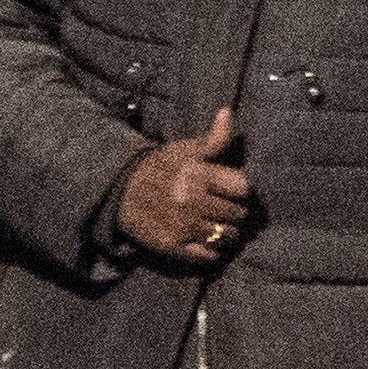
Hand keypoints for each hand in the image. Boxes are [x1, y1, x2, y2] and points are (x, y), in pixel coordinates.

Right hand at [113, 109, 253, 270]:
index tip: (236, 190)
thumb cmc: (163, 166)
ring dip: (229, 232)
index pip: (242, 188)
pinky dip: (213, 250)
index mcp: (198, 174)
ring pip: (226, 236)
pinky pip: (207, 255)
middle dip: (237, 212)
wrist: (124, 190)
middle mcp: (192, 201)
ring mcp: (183, 226)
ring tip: (223, 225)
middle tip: (231, 210)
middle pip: (237, 214)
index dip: (243, 189)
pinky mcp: (173, 246)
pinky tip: (210, 240)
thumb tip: (226, 113)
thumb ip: (213, 138)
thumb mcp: (186, 149)